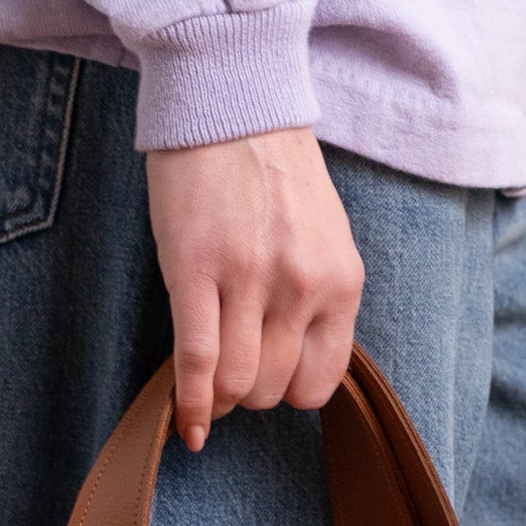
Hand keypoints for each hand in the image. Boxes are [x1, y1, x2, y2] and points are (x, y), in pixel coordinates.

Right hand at [146, 128, 364, 451]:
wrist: (231, 100)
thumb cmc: (271, 170)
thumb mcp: (321, 238)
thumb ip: (316, 298)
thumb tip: (291, 363)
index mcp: (341, 281)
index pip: (320, 382)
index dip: (287, 390)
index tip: (266, 377)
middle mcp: (302, 286)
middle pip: (273, 389)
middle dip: (249, 394)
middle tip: (228, 369)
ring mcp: (249, 280)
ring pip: (237, 384)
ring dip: (219, 396)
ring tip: (206, 380)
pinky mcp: (194, 270)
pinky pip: (197, 362)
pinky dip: (189, 403)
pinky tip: (184, 425)